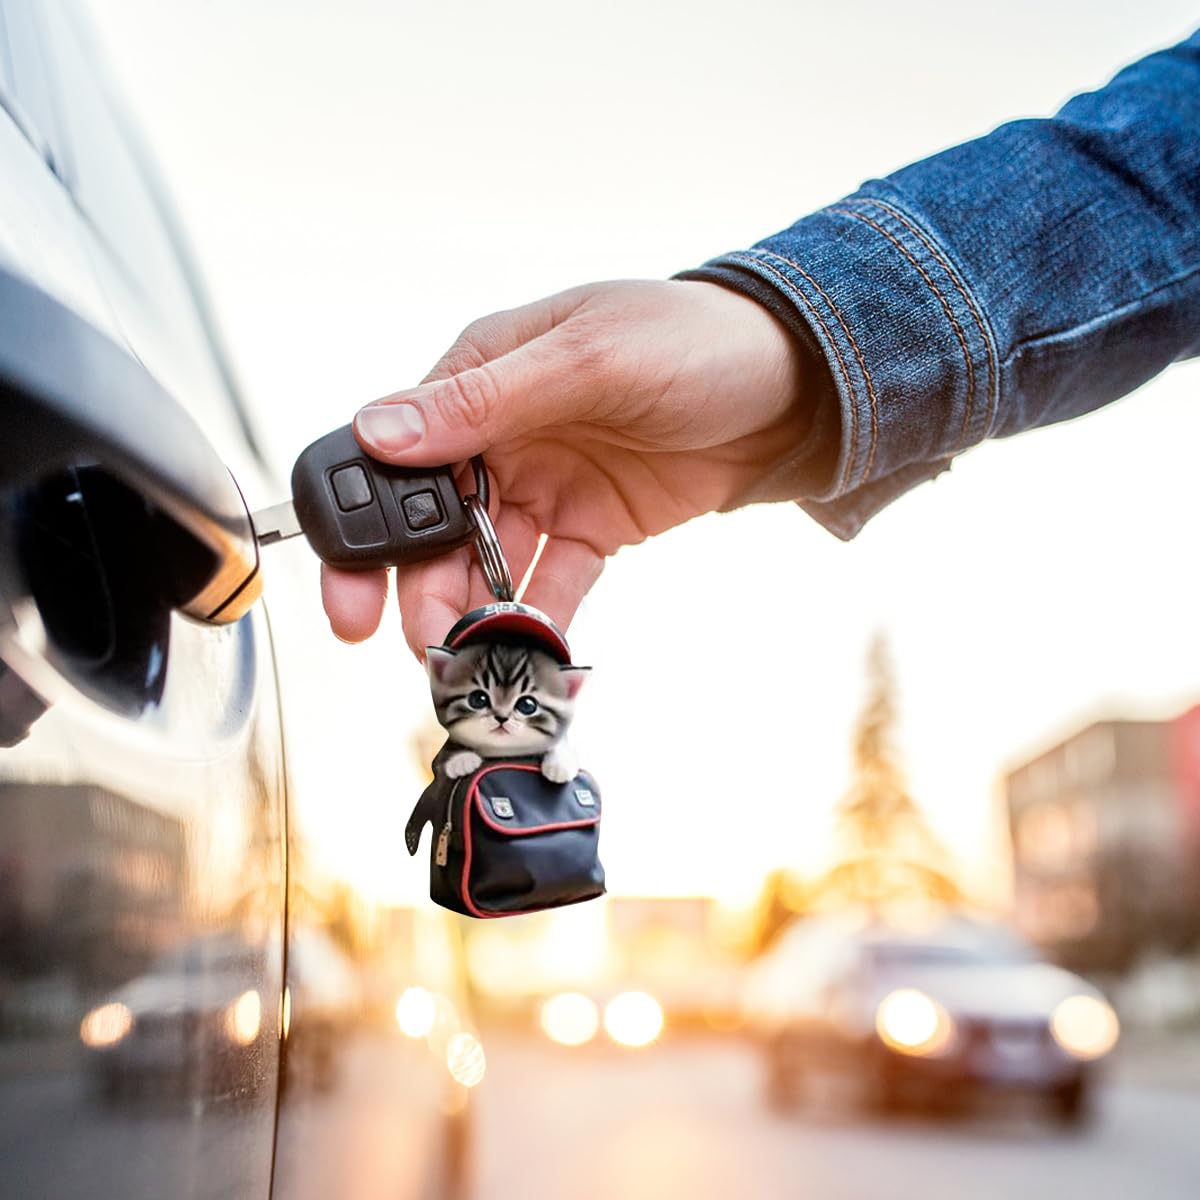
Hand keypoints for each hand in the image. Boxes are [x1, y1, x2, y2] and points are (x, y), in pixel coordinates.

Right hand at [321, 279, 808, 656]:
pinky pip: (548, 585)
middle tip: (413, 644)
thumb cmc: (693, 342)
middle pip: (430, 524)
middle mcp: (501, 436)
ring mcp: (544, 487)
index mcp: (480, 377)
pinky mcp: (590, 530)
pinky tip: (527, 656)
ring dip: (470, 615)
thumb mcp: (589, 359)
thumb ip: (485, 401)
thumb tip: (381, 431)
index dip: (365, 524)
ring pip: (483, 564)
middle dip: (413, 587)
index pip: (395, 455)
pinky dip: (534, 623)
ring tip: (469, 663)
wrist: (795, 387)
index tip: (351, 590)